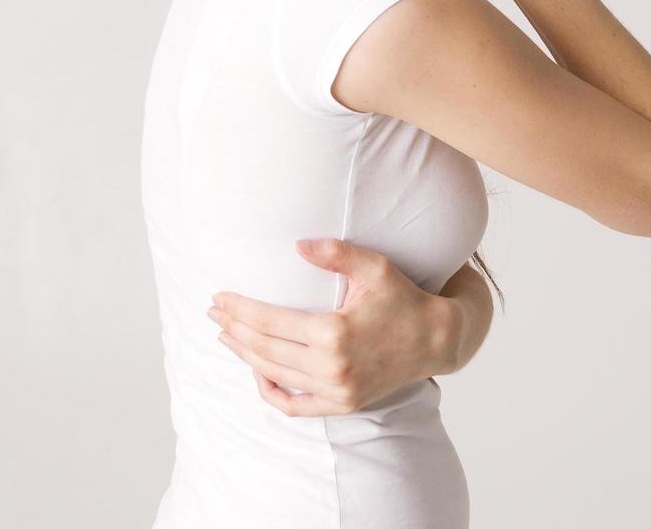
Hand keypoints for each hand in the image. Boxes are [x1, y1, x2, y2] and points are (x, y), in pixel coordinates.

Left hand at [209, 238, 460, 416]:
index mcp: (333, 332)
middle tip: (214, 313)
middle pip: (265, 349)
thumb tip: (296, 245)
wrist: (436, 339)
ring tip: (227, 336)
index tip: (219, 297)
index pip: (270, 321)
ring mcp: (337, 390)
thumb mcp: (375, 268)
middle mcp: (331, 367)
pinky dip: (271, 391)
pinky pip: (294, 406)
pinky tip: (257, 372)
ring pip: (274, 375)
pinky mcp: (343, 405)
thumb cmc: (403, 298)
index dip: (240, 309)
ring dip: (245, 355)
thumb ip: (335, 253)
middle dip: (234, 329)